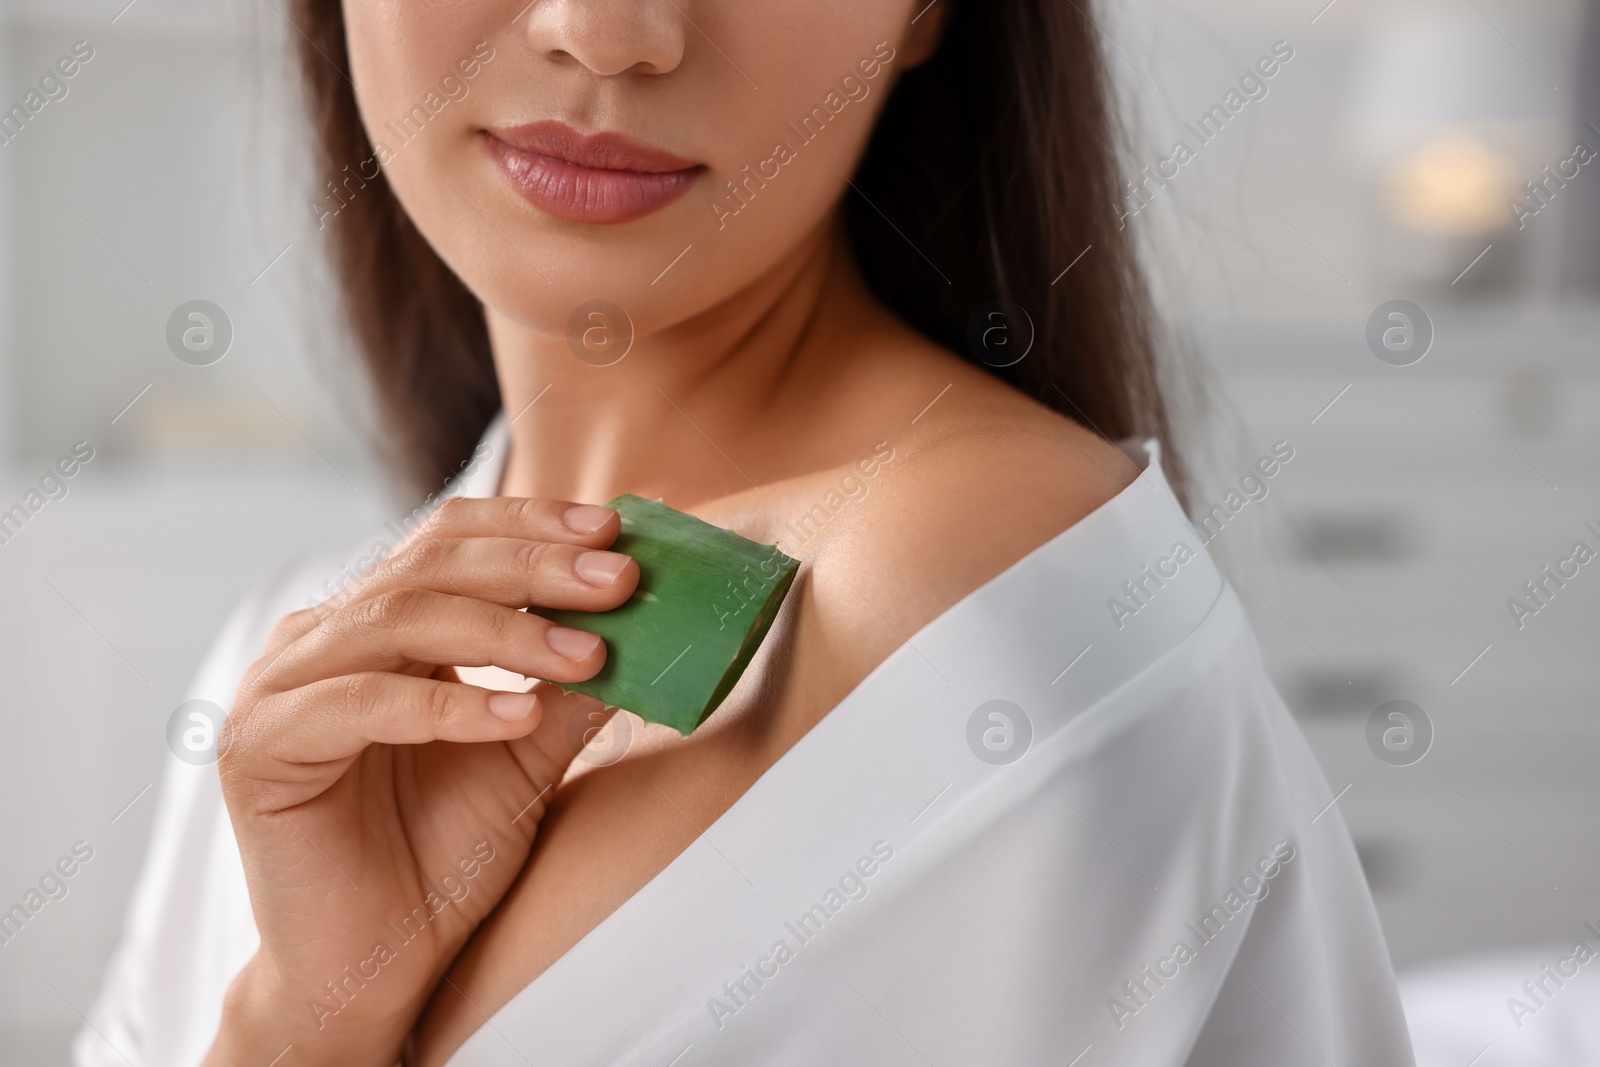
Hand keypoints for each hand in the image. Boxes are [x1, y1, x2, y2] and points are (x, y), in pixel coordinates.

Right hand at [203, 498, 637, 1066]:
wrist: (374, 964)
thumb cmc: (442, 855)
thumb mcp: (527, 753)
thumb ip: (569, 686)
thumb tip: (649, 618)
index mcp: (376, 623)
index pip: (450, 538)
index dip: (531, 524)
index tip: (614, 531)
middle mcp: (322, 639)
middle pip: (431, 567)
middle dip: (535, 568)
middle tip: (618, 580)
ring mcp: (281, 686)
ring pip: (399, 621)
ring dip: (505, 632)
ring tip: (587, 656)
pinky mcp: (262, 746)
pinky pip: (361, 704)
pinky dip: (446, 706)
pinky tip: (517, 715)